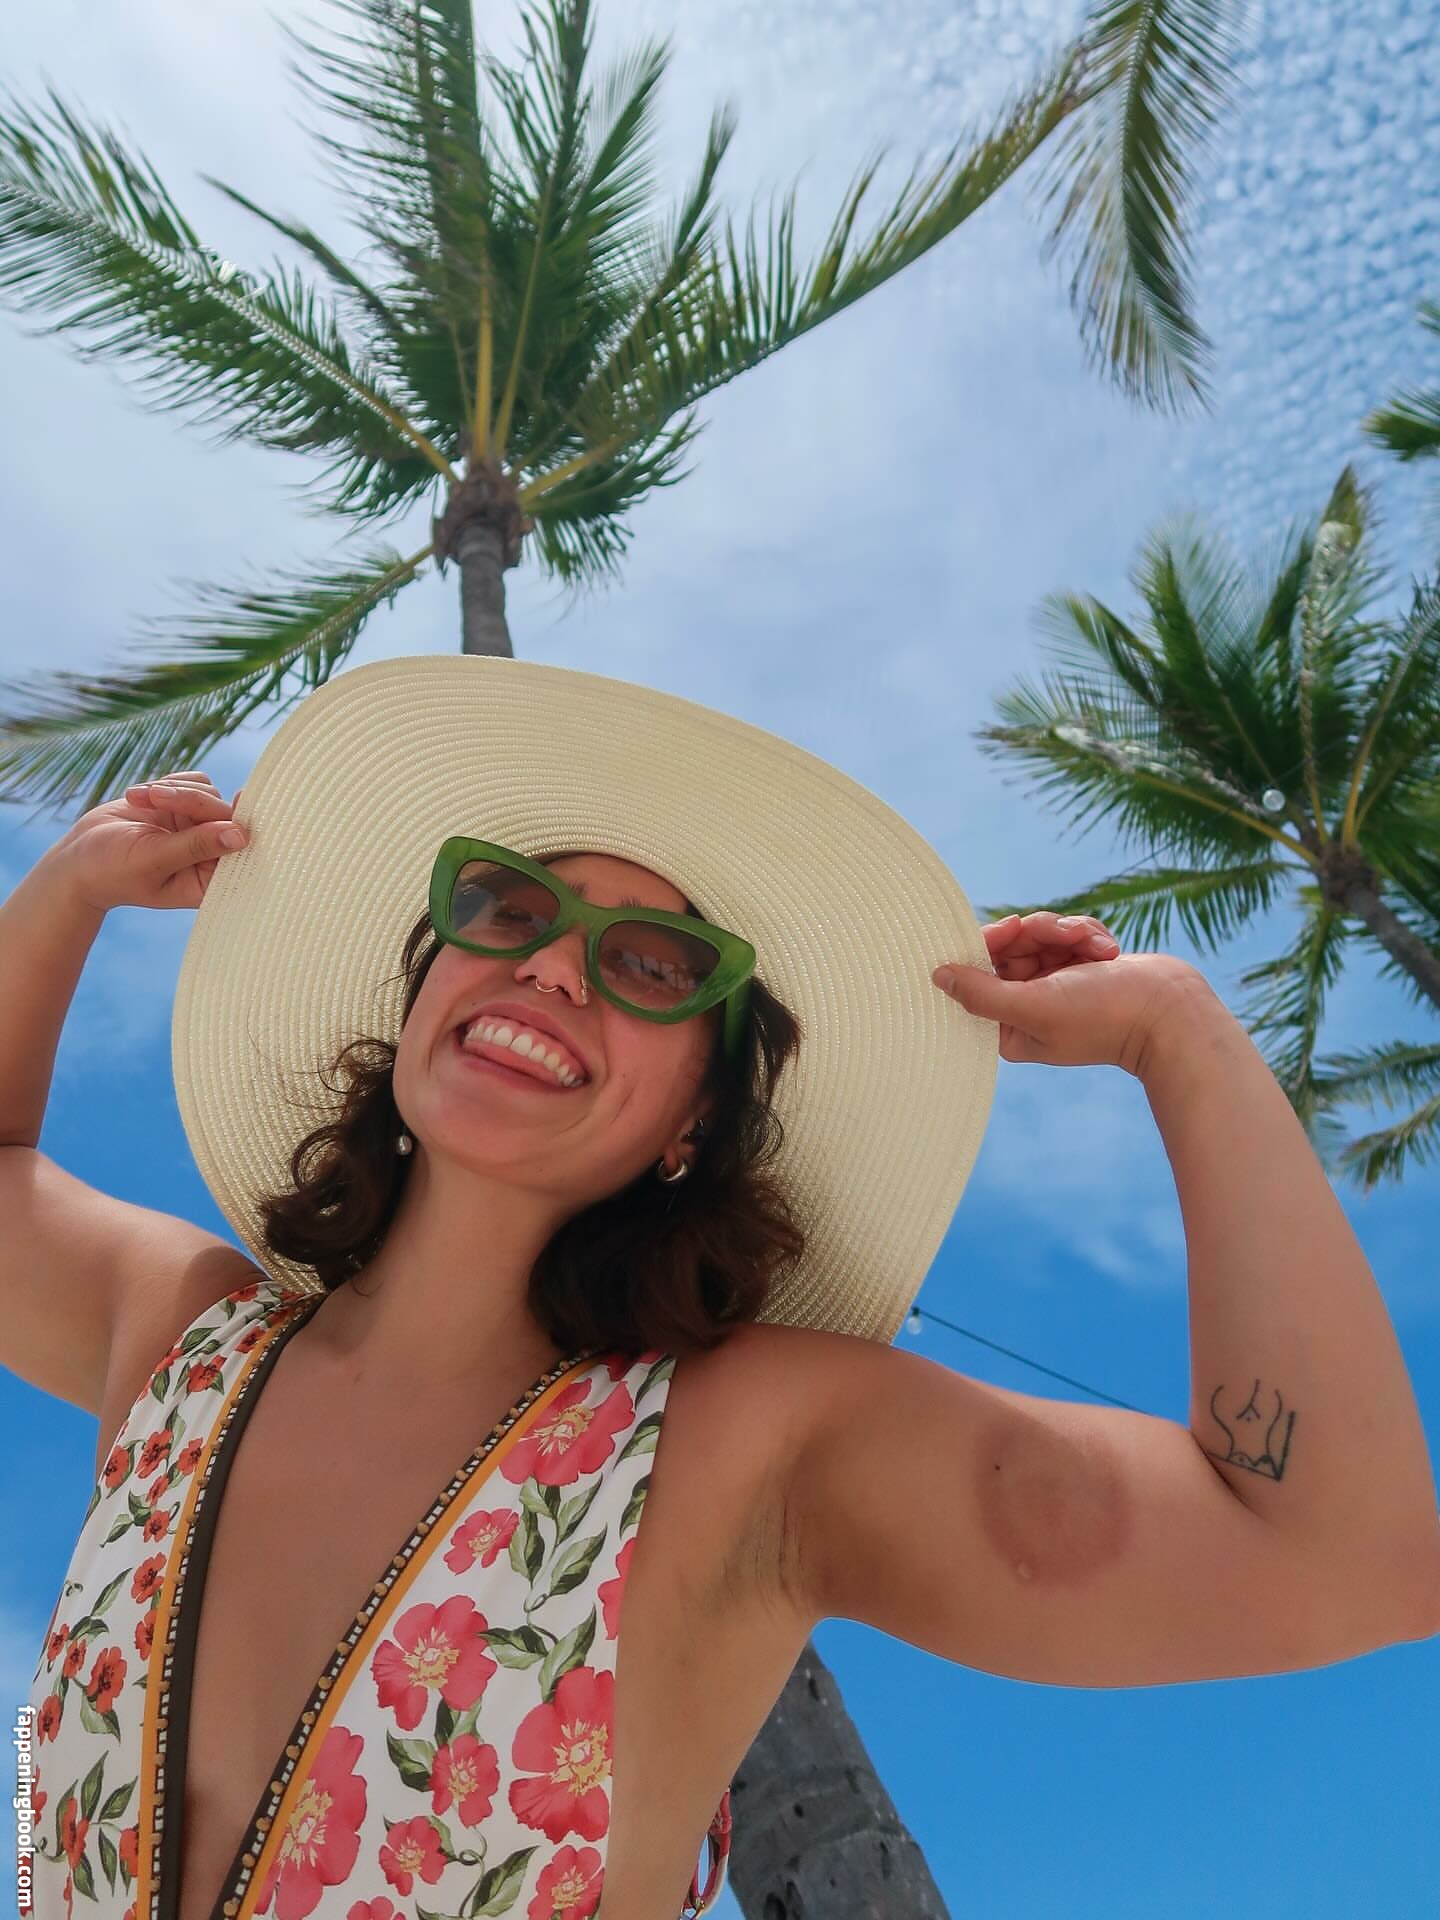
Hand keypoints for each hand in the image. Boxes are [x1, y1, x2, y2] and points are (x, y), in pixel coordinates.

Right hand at [51, 772, 248, 913]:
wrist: (80, 857)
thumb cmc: (112, 871)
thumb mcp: (153, 860)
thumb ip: (195, 846)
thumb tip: (240, 835)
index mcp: (208, 881)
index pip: (240, 851)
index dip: (243, 824)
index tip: (241, 798)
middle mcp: (209, 855)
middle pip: (223, 814)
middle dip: (189, 800)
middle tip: (154, 795)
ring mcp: (197, 828)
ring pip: (208, 793)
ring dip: (172, 790)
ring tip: (136, 797)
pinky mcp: (183, 807)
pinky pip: (194, 782)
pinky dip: (168, 782)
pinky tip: (140, 796)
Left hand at [933, 910, 1199, 1075]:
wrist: (1171, 1010)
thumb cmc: (1102, 1016)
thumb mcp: (1034, 1005)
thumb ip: (982, 993)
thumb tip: (937, 976)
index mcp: (1010, 1026)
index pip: (977, 973)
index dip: (990, 945)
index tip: (1012, 930)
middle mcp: (1029, 1005)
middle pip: (1008, 948)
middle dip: (1038, 933)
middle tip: (1063, 934)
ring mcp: (1057, 985)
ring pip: (1040, 934)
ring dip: (1068, 932)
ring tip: (1097, 948)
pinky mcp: (1082, 966)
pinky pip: (1068, 933)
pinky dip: (1088, 935)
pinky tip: (1109, 949)